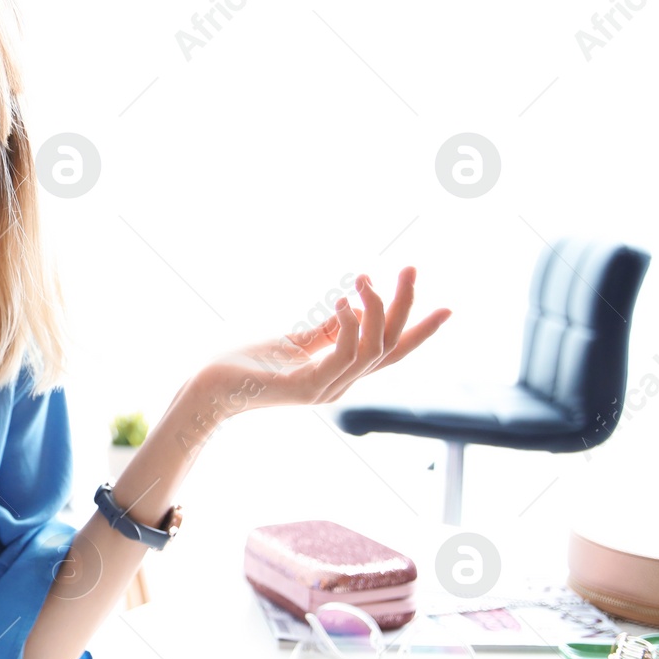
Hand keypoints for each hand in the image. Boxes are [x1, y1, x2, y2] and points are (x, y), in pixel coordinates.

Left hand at [204, 267, 451, 412]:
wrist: (209, 388)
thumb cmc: (247, 362)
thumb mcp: (295, 340)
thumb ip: (325, 330)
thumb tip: (352, 305)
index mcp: (341, 373)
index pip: (391, 352)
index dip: (420, 331)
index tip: (449, 307)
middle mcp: (341, 385)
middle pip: (390, 346)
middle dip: (405, 306)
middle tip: (410, 269)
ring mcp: (326, 389)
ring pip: (373, 349)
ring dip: (374, 308)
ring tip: (364, 280)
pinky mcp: (307, 389)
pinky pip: (344, 355)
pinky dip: (349, 325)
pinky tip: (341, 302)